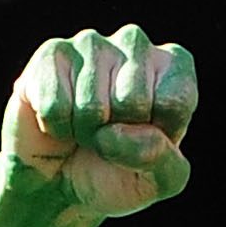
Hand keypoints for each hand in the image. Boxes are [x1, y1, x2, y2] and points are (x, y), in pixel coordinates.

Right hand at [5, 25, 193, 219]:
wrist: (56, 183)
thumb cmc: (115, 174)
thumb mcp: (157, 182)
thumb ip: (162, 161)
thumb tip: (122, 132)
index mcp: (174, 67)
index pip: (174, 103)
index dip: (155, 138)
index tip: (143, 141)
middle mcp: (136, 44)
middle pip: (133, 100)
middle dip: (115, 135)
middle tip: (106, 137)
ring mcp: (92, 43)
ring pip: (92, 106)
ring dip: (83, 133)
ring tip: (82, 128)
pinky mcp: (51, 54)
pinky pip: (55, 105)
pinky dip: (55, 127)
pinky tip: (58, 119)